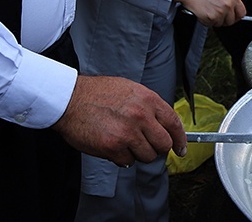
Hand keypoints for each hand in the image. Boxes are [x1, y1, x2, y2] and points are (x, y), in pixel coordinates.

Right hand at [52, 74, 186, 165]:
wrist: (70, 99)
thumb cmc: (97, 94)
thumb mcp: (130, 90)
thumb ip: (148, 106)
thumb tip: (163, 124)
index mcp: (147, 99)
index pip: (174, 123)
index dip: (180, 139)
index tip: (181, 148)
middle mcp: (141, 116)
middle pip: (164, 144)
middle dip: (157, 148)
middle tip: (146, 146)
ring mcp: (128, 132)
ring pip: (147, 156)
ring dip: (138, 153)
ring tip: (124, 141)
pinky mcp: (113, 147)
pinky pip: (127, 162)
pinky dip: (121, 158)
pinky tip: (112, 145)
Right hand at [174, 0, 245, 26]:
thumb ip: (229, 0)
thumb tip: (232, 10)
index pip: (242, 13)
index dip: (236, 16)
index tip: (231, 17)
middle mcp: (228, 4)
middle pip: (231, 21)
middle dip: (223, 20)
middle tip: (214, 13)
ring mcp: (220, 12)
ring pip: (220, 24)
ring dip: (213, 20)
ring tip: (207, 9)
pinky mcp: (211, 17)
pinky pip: (210, 24)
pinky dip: (205, 20)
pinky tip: (202, 11)